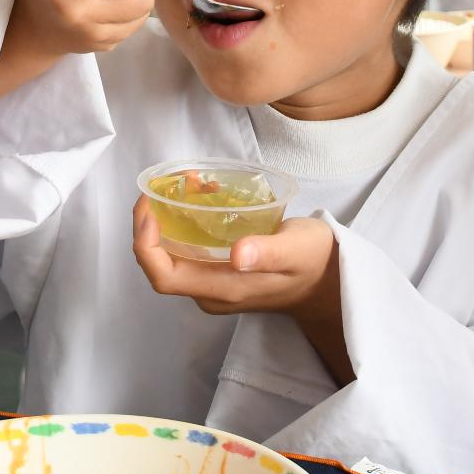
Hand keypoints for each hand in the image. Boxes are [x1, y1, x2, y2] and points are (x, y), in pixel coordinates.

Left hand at [133, 199, 352, 381]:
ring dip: (169, 218)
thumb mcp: (296, 250)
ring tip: (189, 182)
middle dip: (155, 221)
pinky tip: (201, 195)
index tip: (149, 208)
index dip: (146, 245)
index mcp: (222, 289)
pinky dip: (184, 221)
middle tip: (171, 183)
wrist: (327, 283)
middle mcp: (210, 292)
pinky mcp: (218, 274)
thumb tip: (237, 253)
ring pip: (173, 254)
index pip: (163, 277)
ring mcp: (212, 285)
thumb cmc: (313, 262)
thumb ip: (268, 253)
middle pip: (160, 263)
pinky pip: (188, 249)